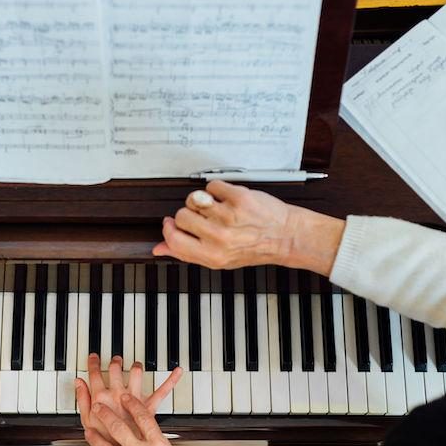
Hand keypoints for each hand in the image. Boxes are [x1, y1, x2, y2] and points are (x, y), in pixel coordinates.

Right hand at [75, 353, 181, 438]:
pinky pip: (162, 391)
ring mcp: (134, 399)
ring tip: (136, 365)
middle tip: (116, 361)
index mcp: (101, 397)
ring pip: (135, 374)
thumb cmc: (105, 440)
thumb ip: (82, 400)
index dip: (93, 364)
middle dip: (115, 363)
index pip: (95, 375)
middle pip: (115, 369)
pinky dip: (171, 379)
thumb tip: (79, 382)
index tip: (94, 357)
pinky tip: (178, 370)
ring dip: (135, 367)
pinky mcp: (149, 406)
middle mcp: (118, 394)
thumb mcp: (86, 421)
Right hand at [153, 180, 345, 275]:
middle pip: (181, 215)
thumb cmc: (254, 249)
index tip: (172, 223)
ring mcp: (229, 217)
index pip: (173, 239)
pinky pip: (212, 186)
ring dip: (202, 200)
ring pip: (195, 198)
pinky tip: (228, 198)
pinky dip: (218, 190)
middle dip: (189, 214)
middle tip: (203, 217)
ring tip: (216, 207)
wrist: (286, 237)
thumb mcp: (219, 259)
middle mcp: (219, 238)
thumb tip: (159, 249)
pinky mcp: (239, 198)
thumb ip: (187, 253)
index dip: (169, 229)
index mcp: (211, 255)